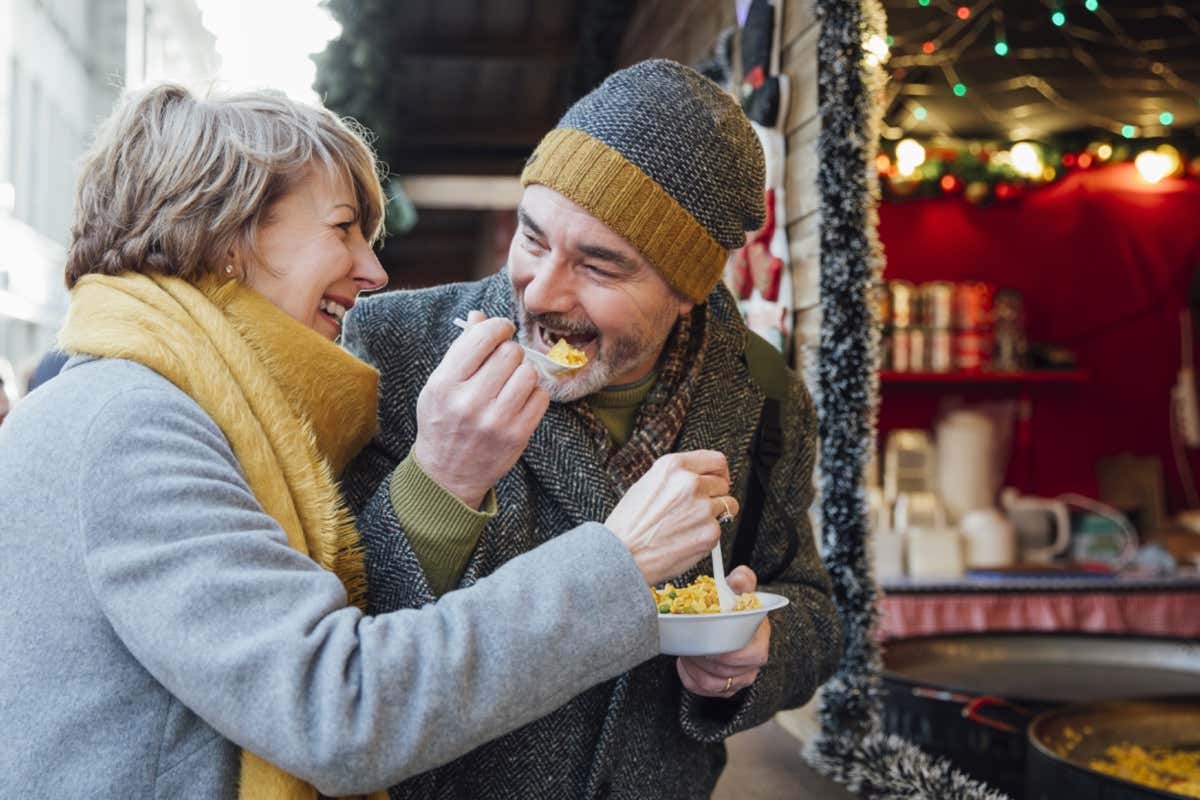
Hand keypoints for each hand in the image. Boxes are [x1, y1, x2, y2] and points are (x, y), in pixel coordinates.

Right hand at [413, 310, 549, 508]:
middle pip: (510, 352)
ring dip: (522, 373)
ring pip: (528, 372)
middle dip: (509, 352)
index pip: (482, 337)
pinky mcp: (517, 435)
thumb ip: (460, 350)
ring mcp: (496, 420)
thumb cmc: (443, 422)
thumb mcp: (440, 385)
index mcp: (445, 384)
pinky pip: (541, 396)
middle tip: (503, 363)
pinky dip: (533, 394)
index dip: (498, 326)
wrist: (448, 475)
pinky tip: (518, 401)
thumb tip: (480, 316)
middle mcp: (469, 402)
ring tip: (509, 384)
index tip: (501, 329)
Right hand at [604, 450, 738, 585]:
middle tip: (698, 508)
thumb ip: (675, 478)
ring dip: (714, 515)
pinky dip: (707, 535)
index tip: (718, 479)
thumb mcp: (646, 485)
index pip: (716, 460)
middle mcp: (690, 483)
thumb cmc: (628, 525)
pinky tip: (685, 539)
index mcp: (673, 467)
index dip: (719, 472)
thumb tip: (697, 478)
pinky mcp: (710, 532)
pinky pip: (718, 530)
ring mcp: (703, 508)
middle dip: (715, 495)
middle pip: (723, 483)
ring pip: (727, 505)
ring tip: (689, 525)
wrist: (622, 556)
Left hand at [676, 567, 769, 697]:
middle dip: (702, 657)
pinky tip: (685, 662)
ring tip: (685, 650)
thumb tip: (739, 578)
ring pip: (713, 683)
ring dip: (693, 667)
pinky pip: (705, 690)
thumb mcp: (739, 588)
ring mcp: (741, 677)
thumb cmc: (735, 604)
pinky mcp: (727, 687)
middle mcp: (754, 661)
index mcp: (760, 637)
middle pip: (725, 670)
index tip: (704, 638)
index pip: (749, 654)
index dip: (724, 651)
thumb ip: (742, 580)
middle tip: (687, 642)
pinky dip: (690, 678)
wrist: (730, 619)